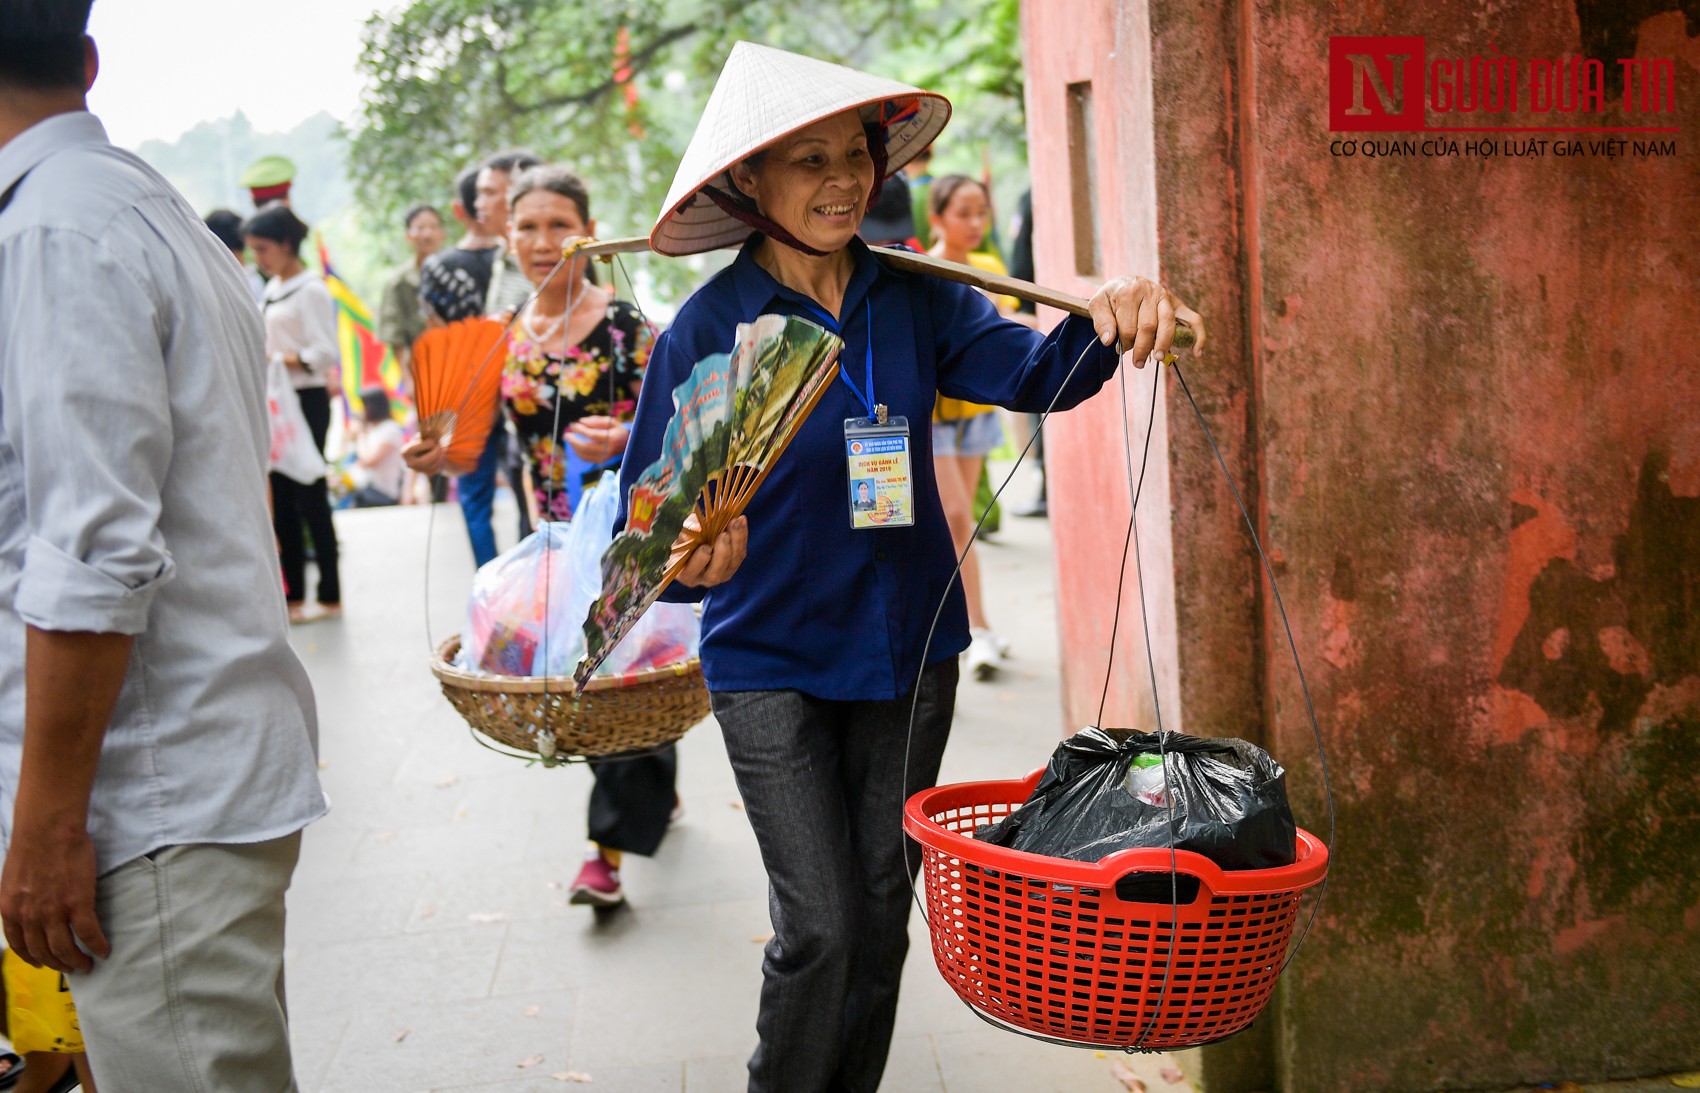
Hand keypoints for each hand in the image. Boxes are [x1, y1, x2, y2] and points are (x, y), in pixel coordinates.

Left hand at [0, 820, 109, 972]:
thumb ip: (18, 899)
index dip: (32, 957)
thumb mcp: (12, 880)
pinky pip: (89, 933)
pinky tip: (104, 950)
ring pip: (65, 948)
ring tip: (87, 965)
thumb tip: (28, 909)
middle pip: (43, 951)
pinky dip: (97, 945)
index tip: (42, 963)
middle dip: (57, 963)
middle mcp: (29, 916)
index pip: (20, 944)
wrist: (47, 829)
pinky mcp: (78, 904)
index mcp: (10, 910)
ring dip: (77, 961)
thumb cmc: (31, 846)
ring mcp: (54, 912)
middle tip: (70, 967)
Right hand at [402, 435, 446, 475]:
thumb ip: (425, 433)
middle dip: (435, 452)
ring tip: (441, 448)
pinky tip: (440, 455)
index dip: (424, 445)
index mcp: (405, 452)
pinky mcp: (426, 473)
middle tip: (440, 445)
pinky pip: (436, 468)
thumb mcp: (422, 435)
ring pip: (432, 465)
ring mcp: (417, 470)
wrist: (424, 451)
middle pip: (424, 461)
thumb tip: (433, 430)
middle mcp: (409, 463)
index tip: (432, 441)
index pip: (412, 449)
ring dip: (439, 455)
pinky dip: (440, 461)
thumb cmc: (422, 441)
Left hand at [566, 416, 629, 463]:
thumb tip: (581, 421)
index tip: (573, 425)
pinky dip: (577, 452)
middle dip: (574, 441)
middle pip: (587, 447)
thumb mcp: (611, 421)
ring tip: (569, 438)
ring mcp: (604, 457)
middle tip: (566, 434)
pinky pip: (585, 458)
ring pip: (584, 454)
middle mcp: (608, 449)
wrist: (627, 444)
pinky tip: (574, 445)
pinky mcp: (600, 461)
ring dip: (574, 446)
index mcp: (612, 438)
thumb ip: (597, 420)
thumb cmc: (617, 430)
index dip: (581, 430)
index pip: (593, 435)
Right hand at [674, 514, 747, 587]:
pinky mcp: (734, 566)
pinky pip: (741, 553)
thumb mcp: (682, 535)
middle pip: (716, 573)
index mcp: (687, 575)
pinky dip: (742, 536)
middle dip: (722, 552)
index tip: (705, 547)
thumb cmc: (686, 542)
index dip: (700, 560)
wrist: (698, 544)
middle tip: (724, 534)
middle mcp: (706, 580)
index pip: (692, 571)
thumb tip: (697, 526)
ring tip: (735, 522)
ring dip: (736, 541)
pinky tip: (741, 521)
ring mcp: (722, 575)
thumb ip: (688, 530)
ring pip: (733, 562)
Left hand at [1087, 276, 1205, 366]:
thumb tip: (1109, 340)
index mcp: (1130, 291)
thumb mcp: (1098, 304)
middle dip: (1142, 348)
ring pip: (1168, 324)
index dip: (1124, 342)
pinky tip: (1196, 352)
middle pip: (1149, 326)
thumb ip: (1101, 321)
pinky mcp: (1178, 304)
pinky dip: (1198, 335)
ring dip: (1163, 344)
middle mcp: (1151, 291)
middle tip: (1137, 363)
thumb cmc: (1111, 297)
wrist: (1124, 283)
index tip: (1119, 350)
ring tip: (1157, 358)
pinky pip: (1194, 319)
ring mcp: (1166, 297)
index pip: (1128, 325)